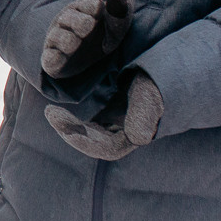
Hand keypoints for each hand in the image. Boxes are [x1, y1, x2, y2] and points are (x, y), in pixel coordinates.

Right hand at [41, 0, 134, 79]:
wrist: (86, 58)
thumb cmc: (103, 36)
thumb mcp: (116, 27)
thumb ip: (120, 13)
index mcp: (82, 10)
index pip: (85, 3)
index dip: (91, 5)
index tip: (99, 9)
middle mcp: (66, 22)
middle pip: (68, 18)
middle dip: (78, 22)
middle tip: (88, 27)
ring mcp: (57, 40)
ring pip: (56, 36)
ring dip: (66, 40)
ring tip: (75, 44)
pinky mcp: (52, 58)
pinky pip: (50, 57)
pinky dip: (54, 58)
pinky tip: (62, 58)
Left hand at [45, 73, 162, 161]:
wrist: (170, 72)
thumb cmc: (160, 81)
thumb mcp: (153, 93)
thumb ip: (146, 112)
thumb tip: (138, 139)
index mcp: (136, 134)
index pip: (107, 149)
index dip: (85, 143)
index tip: (65, 130)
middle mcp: (127, 134)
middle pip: (94, 142)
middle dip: (71, 131)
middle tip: (50, 112)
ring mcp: (120, 125)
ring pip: (91, 134)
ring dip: (70, 126)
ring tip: (51, 112)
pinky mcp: (115, 114)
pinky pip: (92, 123)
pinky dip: (76, 120)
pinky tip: (61, 109)